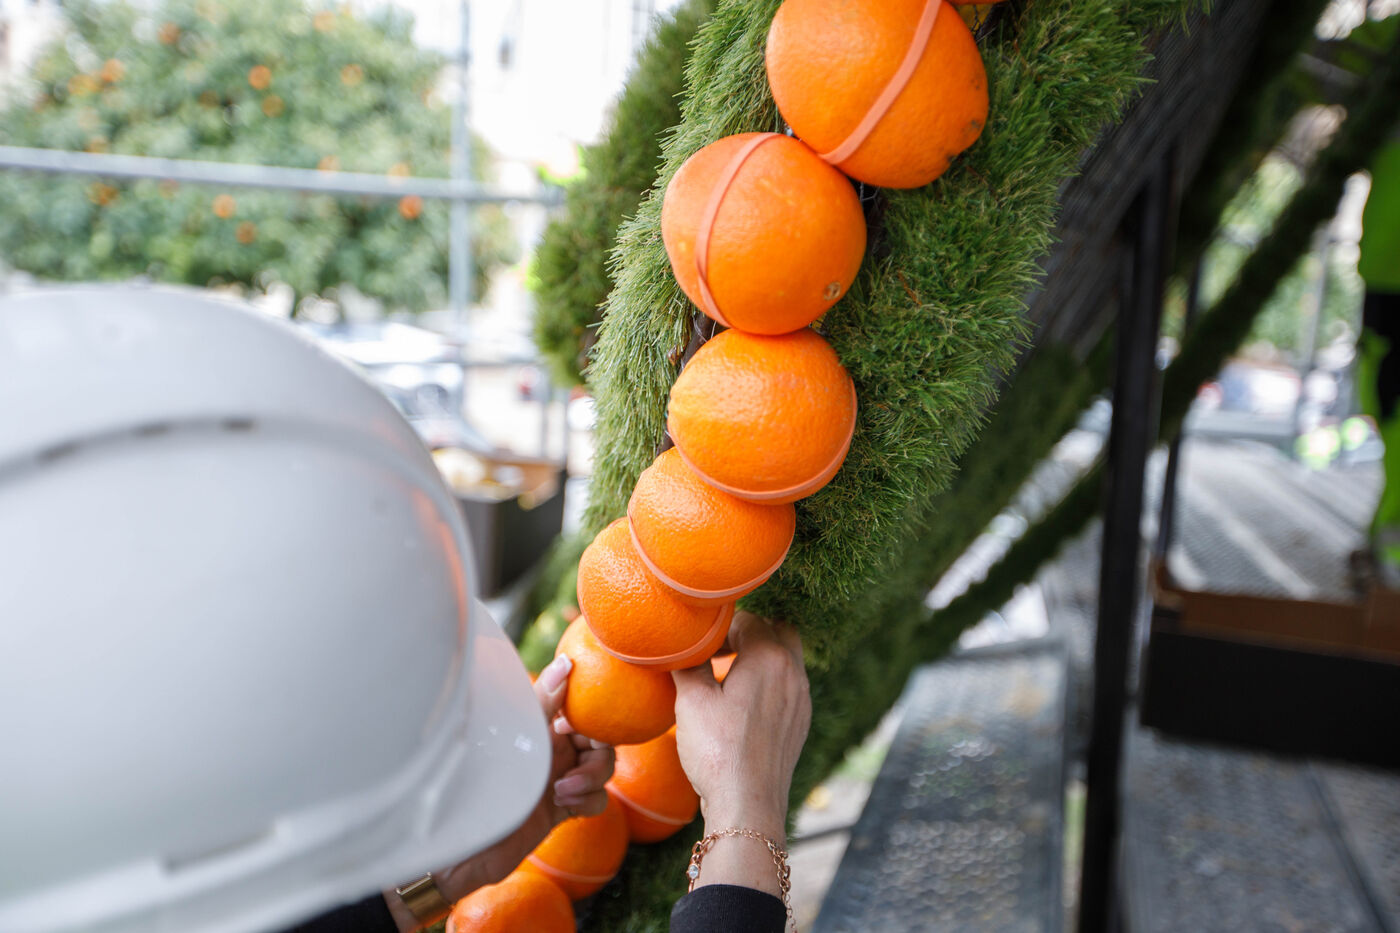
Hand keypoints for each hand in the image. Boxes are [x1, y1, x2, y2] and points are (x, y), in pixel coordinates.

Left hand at [385, 654, 613, 929]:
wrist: (462, 842)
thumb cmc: (479, 782)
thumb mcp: (515, 735)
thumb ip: (544, 701)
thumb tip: (566, 662)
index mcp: (539, 724)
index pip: (582, 709)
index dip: (592, 713)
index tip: (576, 724)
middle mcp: (552, 748)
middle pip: (600, 740)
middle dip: (598, 751)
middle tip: (580, 761)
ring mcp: (559, 778)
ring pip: (602, 769)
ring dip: (593, 777)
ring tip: (563, 789)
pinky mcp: (562, 809)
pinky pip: (597, 801)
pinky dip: (589, 800)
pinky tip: (565, 804)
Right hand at [671, 613, 810, 895]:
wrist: (748, 806)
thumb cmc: (717, 750)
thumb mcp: (692, 700)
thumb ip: (689, 662)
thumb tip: (680, 643)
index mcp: (770, 656)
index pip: (747, 619)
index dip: (719, 627)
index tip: (698, 644)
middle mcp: (794, 672)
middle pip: (776, 630)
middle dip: (748, 633)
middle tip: (717, 651)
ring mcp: (801, 699)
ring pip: (787, 658)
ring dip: (761, 657)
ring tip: (728, 675)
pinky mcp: (800, 723)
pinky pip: (789, 686)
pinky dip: (769, 682)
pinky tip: (743, 704)